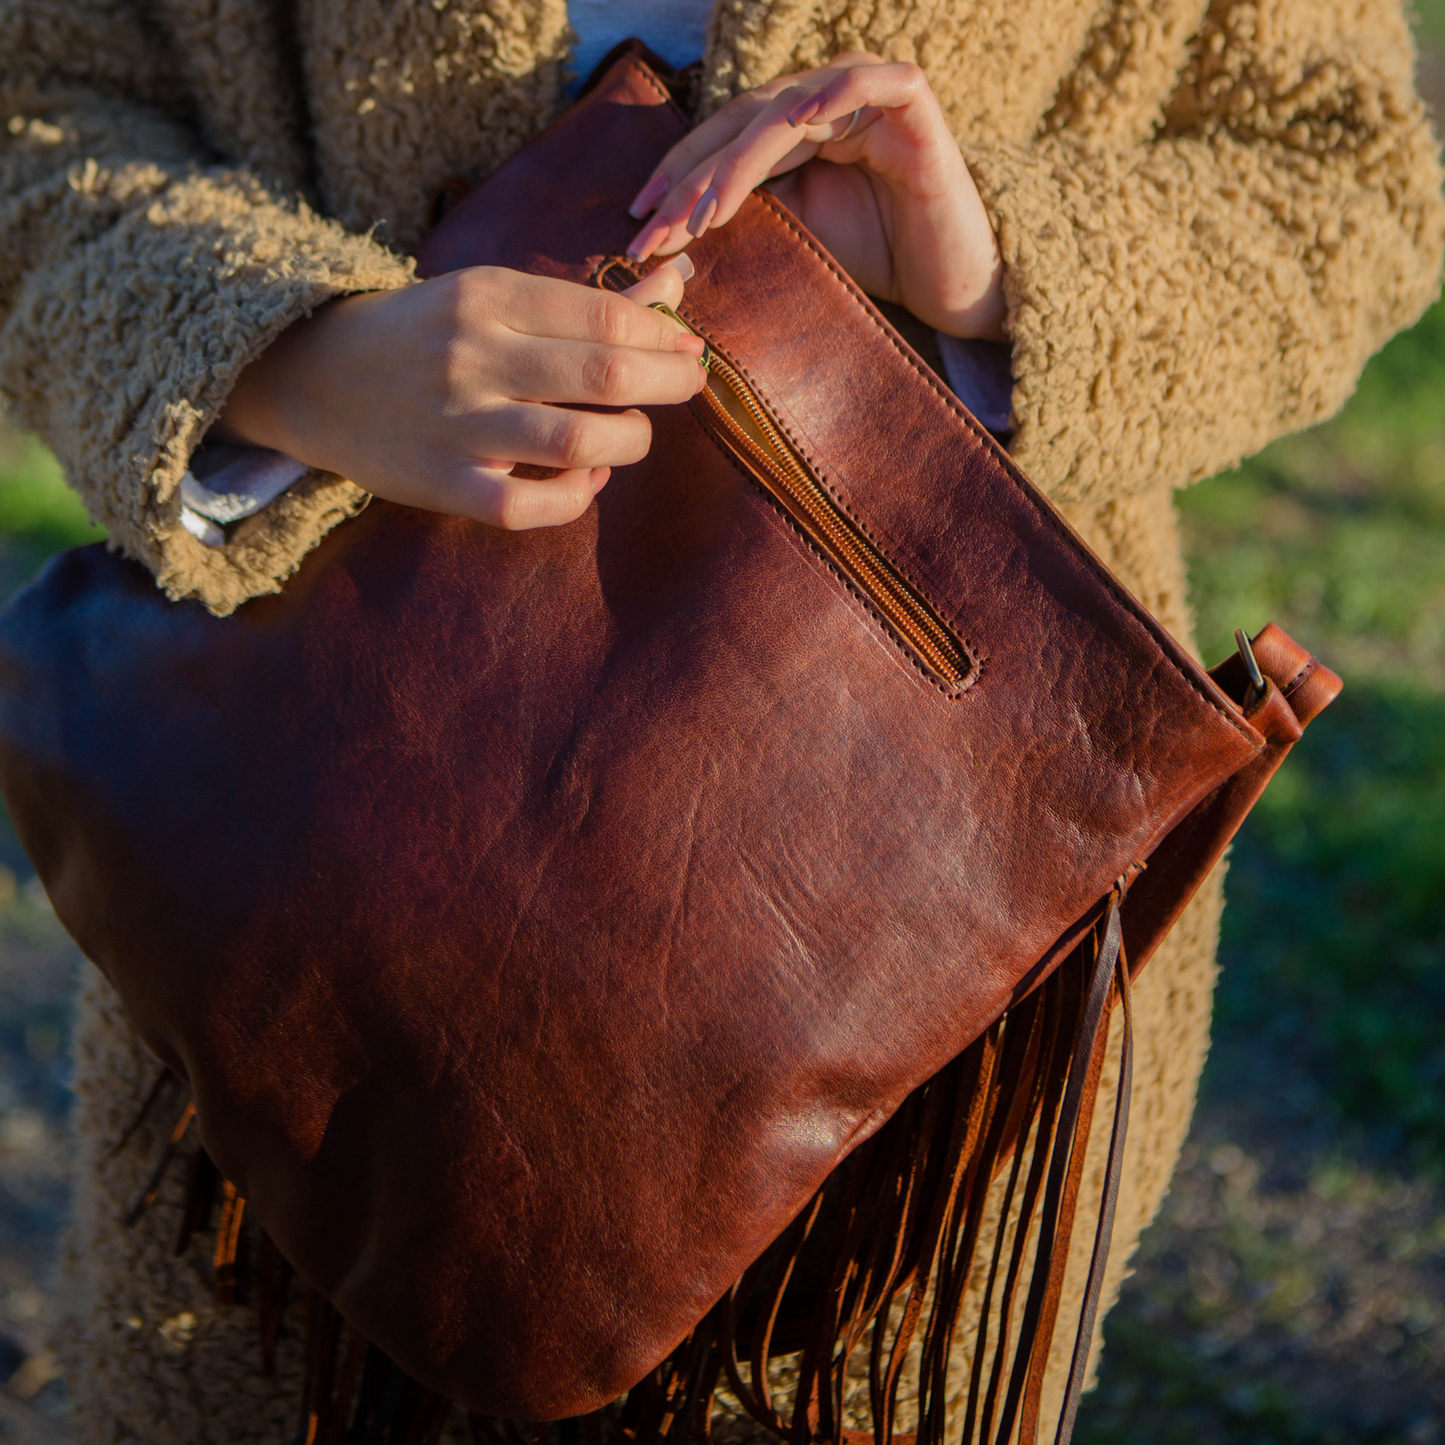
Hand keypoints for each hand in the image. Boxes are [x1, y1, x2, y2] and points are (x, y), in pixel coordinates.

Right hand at [214, 258, 705, 529]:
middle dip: (668, 384)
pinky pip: (532, 507)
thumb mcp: (494, 295)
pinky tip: (587, 480)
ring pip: (577, 445)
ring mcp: (458, 426)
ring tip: (633, 434)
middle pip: (604, 376)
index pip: (603, 315)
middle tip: (690, 386)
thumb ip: (585, 300)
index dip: (662, 336)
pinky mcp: (445, 485)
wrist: (318, 378)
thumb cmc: (428, 334)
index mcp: (487, 297)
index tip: (688, 348)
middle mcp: (473, 356)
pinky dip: (577, 498)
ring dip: (629, 441)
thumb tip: (678, 286)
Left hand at [624, 55, 1004, 340]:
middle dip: (695, 177)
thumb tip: (666, 232)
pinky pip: (871, 83)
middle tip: (655, 228)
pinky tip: (802, 122)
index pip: (724, 139)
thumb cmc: (874, 258)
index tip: (638, 218)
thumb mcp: (793, 235)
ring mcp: (868, 95)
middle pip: (745, 123)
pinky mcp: (913, 103)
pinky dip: (838, 92)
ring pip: (789, 111)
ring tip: (704, 212)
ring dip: (740, 161)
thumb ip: (742, 217)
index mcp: (794, 125)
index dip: (679, 173)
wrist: (951, 286)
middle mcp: (825, 99)